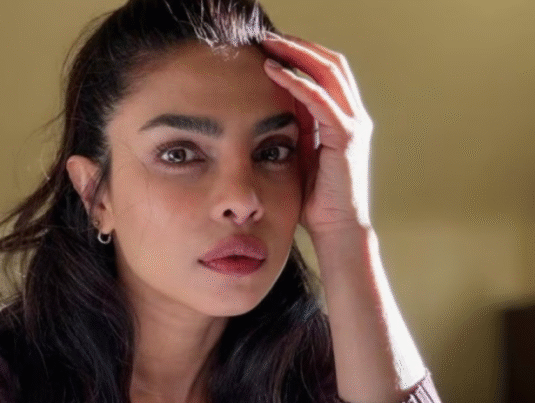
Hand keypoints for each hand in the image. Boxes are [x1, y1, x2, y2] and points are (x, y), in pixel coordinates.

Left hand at [261, 32, 373, 235]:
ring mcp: (355, 125)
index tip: (270, 47)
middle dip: (299, 46)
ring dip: (297, 55)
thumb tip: (280, 104)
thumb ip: (299, 128)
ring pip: (330, 72)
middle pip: (331, 63)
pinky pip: (321, 101)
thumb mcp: (303, 153)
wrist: (336, 230)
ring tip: (268, 45)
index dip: (301, 55)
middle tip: (267, 37)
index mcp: (345, 119)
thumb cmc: (318, 199)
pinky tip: (274, 72)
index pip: (326, 72)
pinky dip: (297, 83)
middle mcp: (355, 116)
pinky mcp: (347, 138)